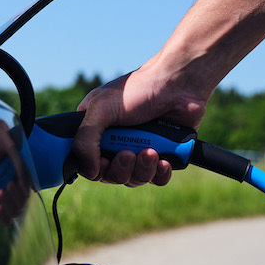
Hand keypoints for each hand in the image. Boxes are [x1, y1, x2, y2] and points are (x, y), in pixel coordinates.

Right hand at [73, 70, 206, 186]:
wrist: (179, 86)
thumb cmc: (138, 89)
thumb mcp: (100, 110)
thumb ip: (84, 141)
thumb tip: (89, 172)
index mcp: (96, 130)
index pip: (86, 162)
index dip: (95, 169)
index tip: (104, 162)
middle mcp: (115, 143)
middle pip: (110, 175)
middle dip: (121, 169)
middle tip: (129, 153)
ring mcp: (138, 149)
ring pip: (134, 179)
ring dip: (142, 170)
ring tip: (151, 151)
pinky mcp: (161, 155)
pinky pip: (156, 179)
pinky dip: (160, 174)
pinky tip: (164, 160)